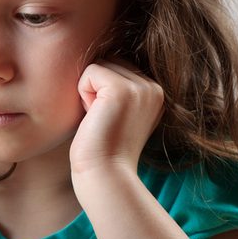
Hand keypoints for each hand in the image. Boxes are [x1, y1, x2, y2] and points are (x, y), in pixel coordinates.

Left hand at [69, 61, 163, 176]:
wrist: (105, 175)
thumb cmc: (102, 152)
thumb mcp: (118, 115)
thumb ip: (117, 91)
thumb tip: (98, 64)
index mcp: (155, 93)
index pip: (117, 67)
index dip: (101, 92)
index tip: (107, 121)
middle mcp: (153, 87)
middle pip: (108, 62)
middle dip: (95, 90)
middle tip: (101, 121)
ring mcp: (140, 87)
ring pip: (98, 65)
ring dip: (88, 92)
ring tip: (99, 120)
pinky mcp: (122, 90)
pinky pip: (90, 71)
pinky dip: (82, 93)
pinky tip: (93, 117)